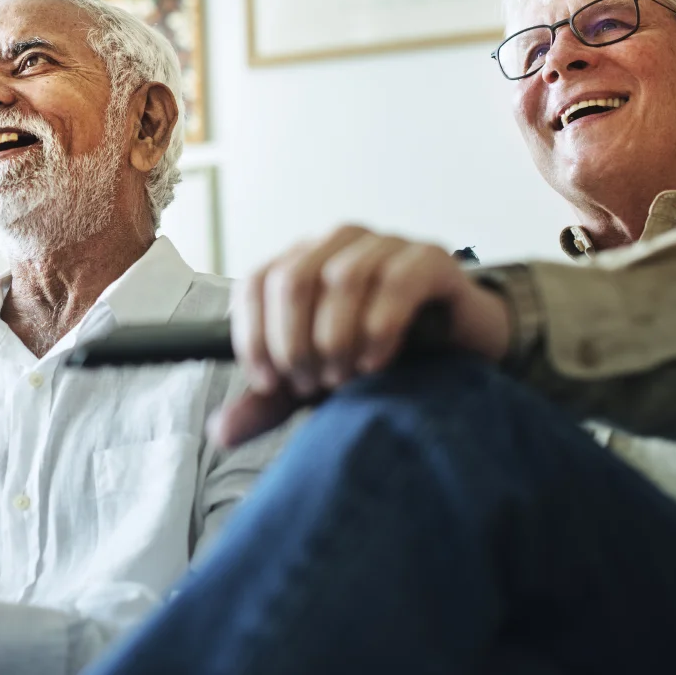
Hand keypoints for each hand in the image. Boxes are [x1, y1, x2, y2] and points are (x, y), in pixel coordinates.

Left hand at [218, 225, 511, 445]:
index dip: (254, 335)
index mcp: (300, 261)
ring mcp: (386, 244)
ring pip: (342, 278)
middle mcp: (338, 243)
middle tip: (312, 383)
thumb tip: (221, 432)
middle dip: (294, 342)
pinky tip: (376, 363)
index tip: (267, 382)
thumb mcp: (312, 383)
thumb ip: (267, 402)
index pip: (256, 283)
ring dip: (336, 337)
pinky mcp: (430, 259)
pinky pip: (396, 281)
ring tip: (344, 377)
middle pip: (292, 278)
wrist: (454, 356)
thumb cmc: (372, 358)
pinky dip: (379, 327)